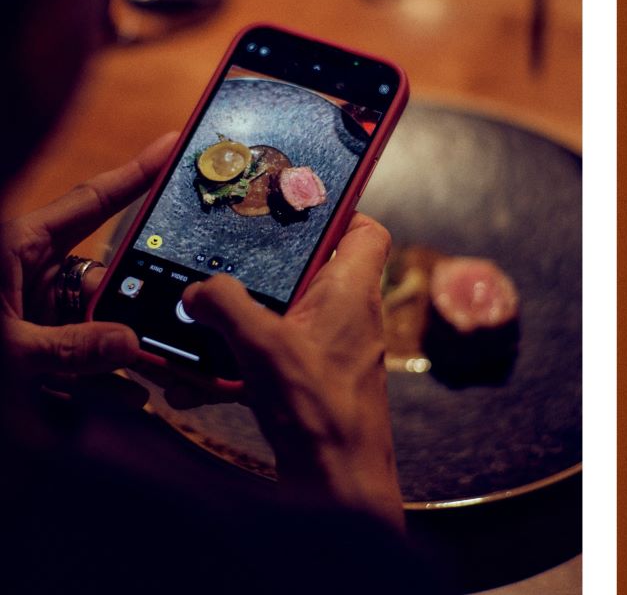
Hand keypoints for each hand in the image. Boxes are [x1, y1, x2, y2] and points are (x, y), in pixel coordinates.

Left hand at [0, 133, 176, 387]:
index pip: (92, 202)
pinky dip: (102, 374)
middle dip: (135, 301)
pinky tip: (128, 396)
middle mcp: (26, 272)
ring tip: (150, 376)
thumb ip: (70, 350)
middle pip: (102, 274)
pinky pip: (76, 352)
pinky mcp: (27, 346)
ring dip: (120, 349)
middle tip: (170, 322)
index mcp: (17, 247)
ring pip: (92, 320)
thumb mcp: (6, 355)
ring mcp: (28, 311)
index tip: (173, 148)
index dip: (136, 174)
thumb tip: (129, 344)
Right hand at [182, 213, 403, 525]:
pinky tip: (195, 388)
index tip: (296, 207)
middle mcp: (348, 316)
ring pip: (282, 319)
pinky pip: (271, 361)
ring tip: (193, 336)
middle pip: (308, 272)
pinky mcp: (312, 383)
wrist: (340, 485)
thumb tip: (199, 288)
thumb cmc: (321, 413)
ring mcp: (331, 350)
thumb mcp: (263, 346)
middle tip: (220, 270)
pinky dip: (236, 369)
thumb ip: (226, 306)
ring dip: (237, 328)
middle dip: (260, 276)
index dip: (339, 212)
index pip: (367, 232)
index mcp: (352, 292)